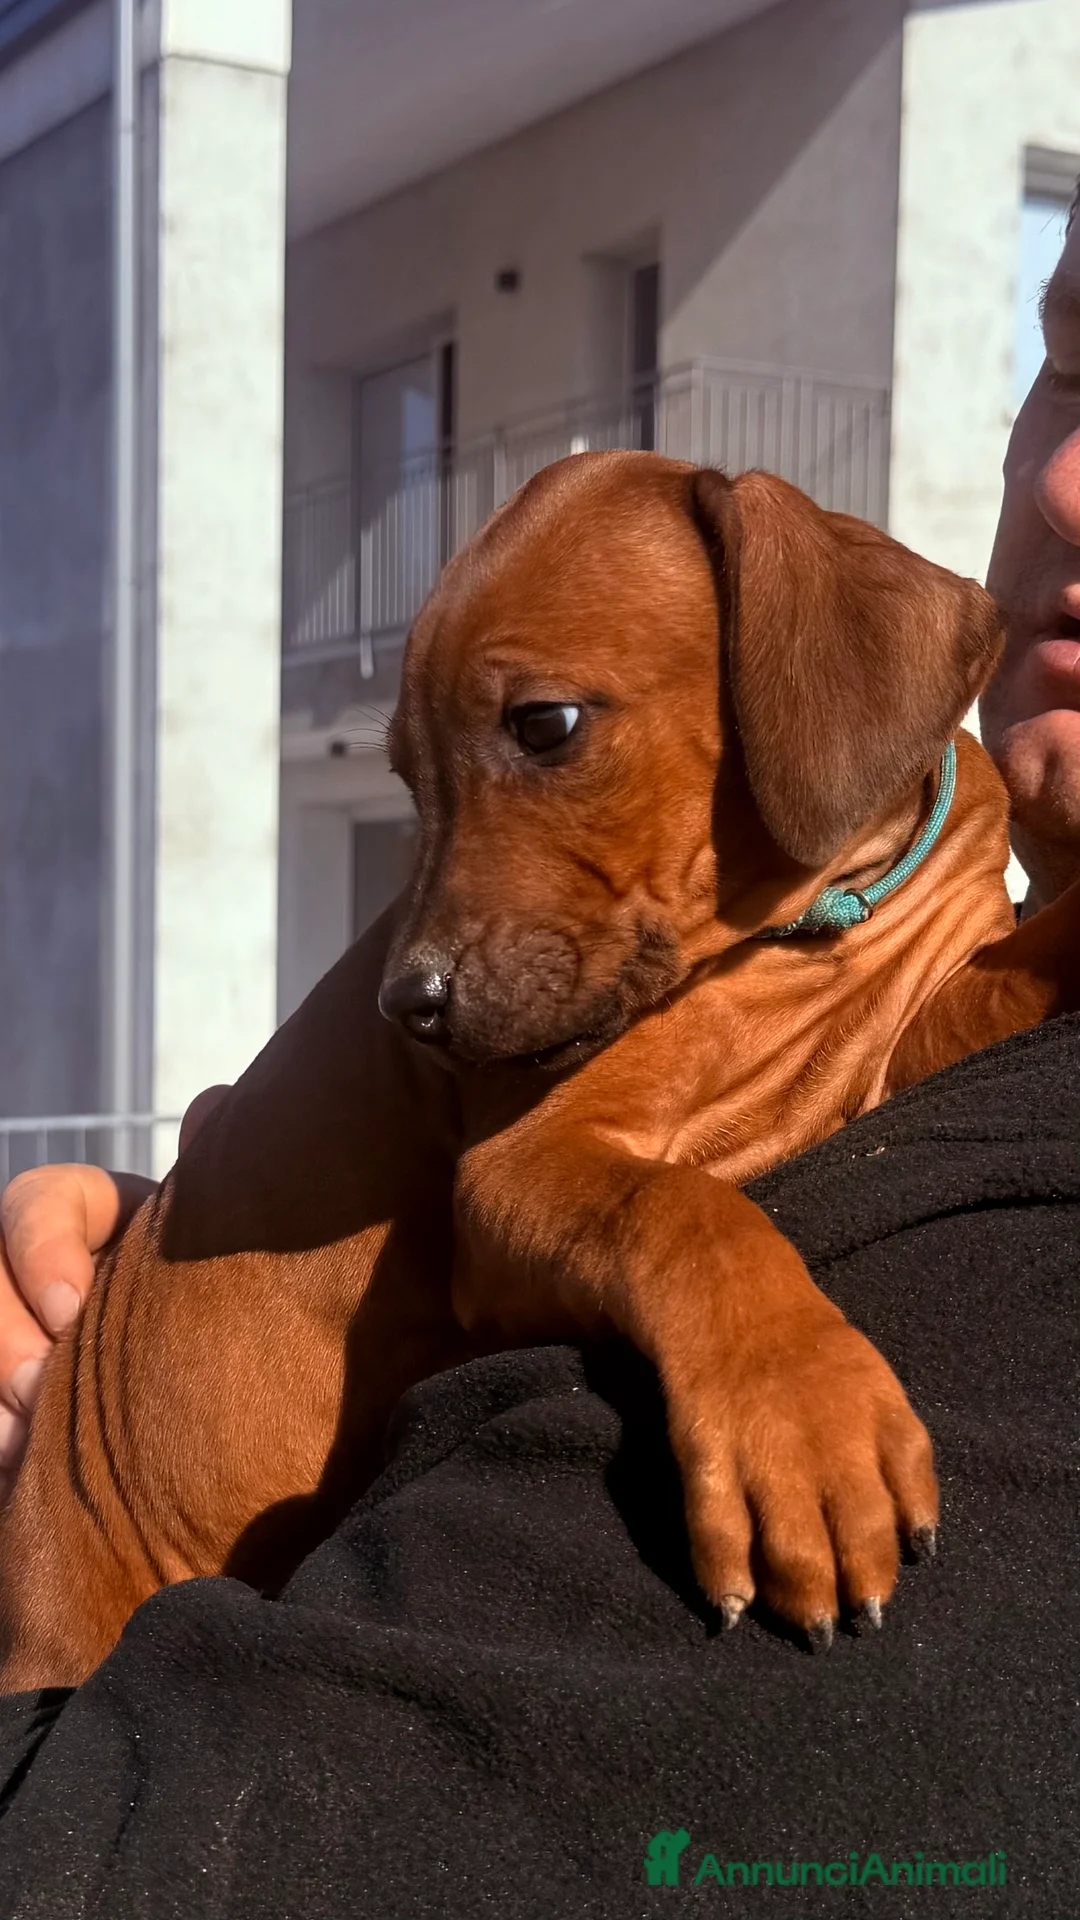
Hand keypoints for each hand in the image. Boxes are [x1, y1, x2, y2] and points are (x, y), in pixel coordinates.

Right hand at [0, 1086, 229, 1495]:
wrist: (208, 1453)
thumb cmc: (216, 1344)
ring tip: (24, 1437)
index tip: (72, 1309)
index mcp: (99, 1227)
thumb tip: (214, 1101)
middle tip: (40, 1389)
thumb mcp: (213, 1270)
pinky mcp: (10, 1391)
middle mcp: (47, 1271)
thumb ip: (211, 1205)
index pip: (40, 1200)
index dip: (41, 1244)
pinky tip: (14, 1457)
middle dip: (6, 1331)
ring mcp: (24, 1331)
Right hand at [668, 1295, 937, 1646]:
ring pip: (796, 1549)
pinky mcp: (708, 1453)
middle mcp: (828, 1436)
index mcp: (877, 1409)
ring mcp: (766, 1449)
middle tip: (858, 1619)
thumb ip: (897, 1452)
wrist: (724, 1291)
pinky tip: (736, 1604)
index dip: (907, 1540)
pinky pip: (720, 1532)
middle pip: (858, 1534)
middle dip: (862, 1590)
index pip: (909, 1490)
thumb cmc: (805, 1350)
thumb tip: (918, 1537)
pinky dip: (727, 1577)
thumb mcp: (872, 1381)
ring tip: (811, 1626)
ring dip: (807, 1601)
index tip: (905, 1567)